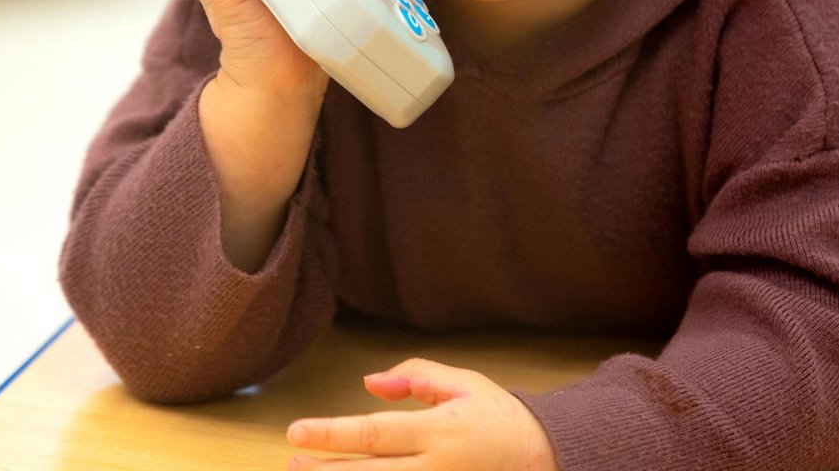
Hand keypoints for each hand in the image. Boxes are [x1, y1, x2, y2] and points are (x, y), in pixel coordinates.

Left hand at [286, 357, 559, 469]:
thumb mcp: (466, 383)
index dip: (332, 435)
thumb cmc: (501, 419)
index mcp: (439, 432)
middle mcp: (436, 470)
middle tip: (290, 463)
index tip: (295, 432)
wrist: (548, 460)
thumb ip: (418, 376)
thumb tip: (369, 383)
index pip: (374, 434)